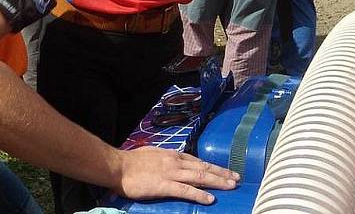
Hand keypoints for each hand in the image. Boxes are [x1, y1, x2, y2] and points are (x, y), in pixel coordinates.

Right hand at [114, 147, 238, 204]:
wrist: (117, 166)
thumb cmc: (131, 162)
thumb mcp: (152, 154)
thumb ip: (165, 159)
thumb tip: (173, 162)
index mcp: (171, 155)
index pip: (197, 160)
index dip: (212, 166)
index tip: (225, 171)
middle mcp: (175, 161)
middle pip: (203, 167)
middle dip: (221, 173)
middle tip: (237, 178)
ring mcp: (170, 173)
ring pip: (199, 176)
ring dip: (217, 181)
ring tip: (231, 186)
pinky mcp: (164, 185)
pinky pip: (186, 190)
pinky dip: (199, 194)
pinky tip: (210, 199)